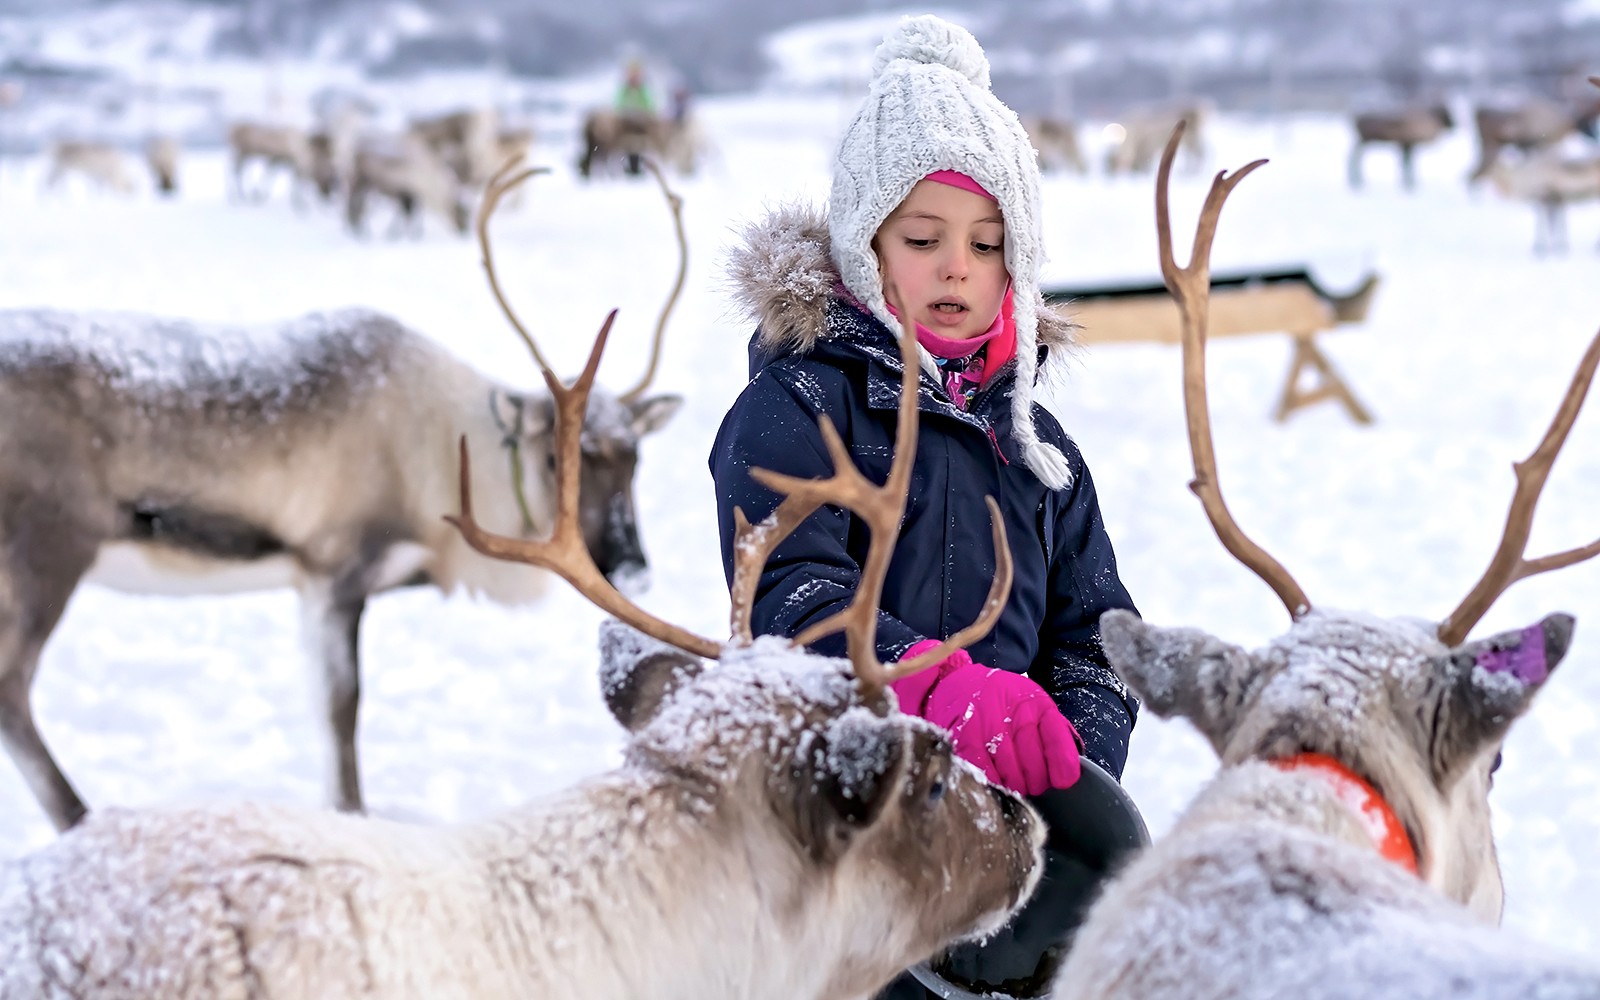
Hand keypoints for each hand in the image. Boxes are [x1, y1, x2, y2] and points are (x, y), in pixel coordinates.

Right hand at [892, 640, 1080, 794]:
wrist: (956, 683)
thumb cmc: (1000, 699)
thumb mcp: (1032, 703)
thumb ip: (1054, 731)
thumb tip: (1069, 770)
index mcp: (1034, 705)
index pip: (1056, 740)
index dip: (1062, 766)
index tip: (1063, 780)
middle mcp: (1012, 716)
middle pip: (1035, 769)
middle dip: (1037, 781)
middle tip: (1032, 780)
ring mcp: (987, 730)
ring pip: (1013, 778)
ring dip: (1016, 785)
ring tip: (1013, 779)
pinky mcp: (965, 743)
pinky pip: (987, 776)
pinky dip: (995, 783)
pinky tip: (996, 778)